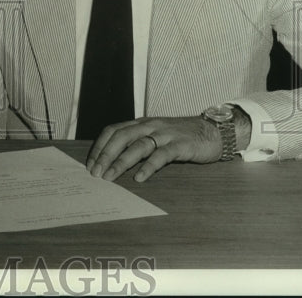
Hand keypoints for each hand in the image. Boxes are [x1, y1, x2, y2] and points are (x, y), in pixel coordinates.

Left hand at [86, 116, 221, 181]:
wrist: (212, 131)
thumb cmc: (180, 137)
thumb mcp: (155, 135)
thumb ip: (138, 143)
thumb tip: (113, 160)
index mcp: (141, 123)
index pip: (113, 130)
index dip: (99, 146)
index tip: (90, 164)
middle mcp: (150, 126)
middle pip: (121, 137)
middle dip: (105, 155)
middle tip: (95, 173)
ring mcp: (165, 134)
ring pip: (138, 145)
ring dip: (121, 161)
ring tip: (110, 176)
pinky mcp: (180, 145)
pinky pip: (161, 155)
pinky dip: (148, 167)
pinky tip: (140, 178)